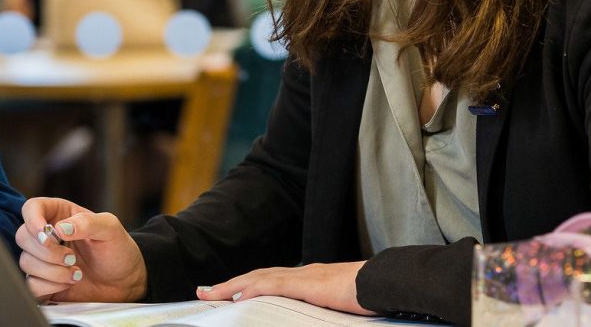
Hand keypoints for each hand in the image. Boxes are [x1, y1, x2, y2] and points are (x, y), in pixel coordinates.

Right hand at [15, 197, 146, 301]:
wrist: (125, 283)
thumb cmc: (118, 250)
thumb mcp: (110, 229)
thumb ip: (87, 223)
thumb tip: (60, 228)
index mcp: (59, 215)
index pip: (31, 208)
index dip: (32, 219)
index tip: (46, 234)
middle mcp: (47, 236)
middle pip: (23, 236)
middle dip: (47, 251)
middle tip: (71, 258)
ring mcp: (43, 260)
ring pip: (26, 262)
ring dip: (52, 271)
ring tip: (76, 273)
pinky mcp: (43, 283)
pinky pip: (31, 285)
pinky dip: (50, 287)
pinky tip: (68, 284)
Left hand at [195, 262, 374, 315]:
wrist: (386, 282)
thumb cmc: (370, 295)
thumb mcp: (339, 306)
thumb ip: (322, 309)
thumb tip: (313, 317)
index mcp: (309, 279)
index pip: (271, 280)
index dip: (247, 285)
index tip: (227, 293)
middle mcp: (303, 273)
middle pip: (258, 276)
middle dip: (230, 284)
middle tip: (204, 291)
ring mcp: (305, 276)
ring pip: (260, 278)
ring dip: (232, 285)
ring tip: (210, 293)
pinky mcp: (309, 283)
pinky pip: (274, 285)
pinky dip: (253, 289)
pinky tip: (237, 295)